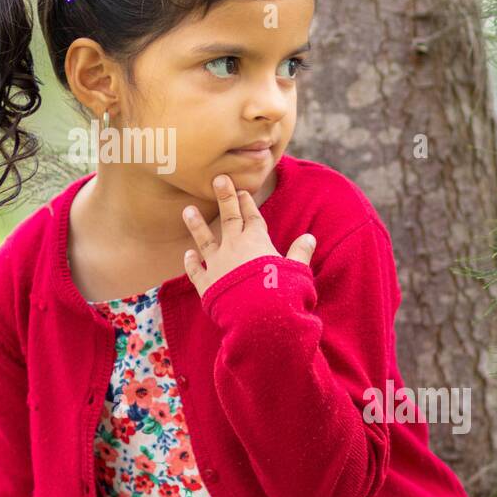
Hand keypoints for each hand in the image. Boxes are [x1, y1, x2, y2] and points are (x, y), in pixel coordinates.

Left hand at [182, 174, 315, 298]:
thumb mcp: (297, 271)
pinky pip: (195, 271)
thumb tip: (309, 237)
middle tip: (218, 178)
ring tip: (187, 210)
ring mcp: (217, 265)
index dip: (247, 203)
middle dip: (224, 197)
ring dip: (196, 225)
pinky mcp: (206, 285)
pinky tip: (187, 254)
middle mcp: (234, 247)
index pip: (252, 217)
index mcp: (257, 242)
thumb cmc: (283, 293)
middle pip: (228, 217)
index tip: (242, 190)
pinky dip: (190, 262)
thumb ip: (300, 253)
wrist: (259, 317)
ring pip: (205, 240)